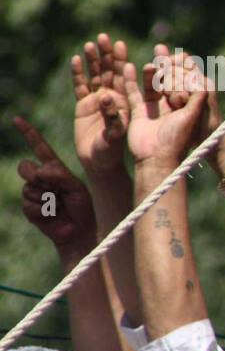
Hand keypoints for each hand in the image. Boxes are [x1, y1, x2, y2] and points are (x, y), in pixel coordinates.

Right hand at [14, 117, 95, 249]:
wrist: (80, 231)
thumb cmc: (82, 207)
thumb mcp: (76, 187)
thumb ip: (59, 176)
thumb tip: (40, 170)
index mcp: (54, 169)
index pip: (40, 148)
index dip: (28, 133)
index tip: (17, 120)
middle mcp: (41, 179)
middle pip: (25, 167)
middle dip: (36, 176)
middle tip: (53, 188)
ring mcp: (33, 193)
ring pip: (28, 188)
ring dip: (47, 198)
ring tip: (60, 205)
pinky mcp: (30, 209)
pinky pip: (29, 205)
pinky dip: (44, 210)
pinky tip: (53, 214)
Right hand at [71, 34, 130, 177]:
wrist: (99, 163)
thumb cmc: (114, 152)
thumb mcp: (118, 135)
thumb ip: (114, 118)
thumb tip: (107, 99)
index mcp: (129, 102)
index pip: (129, 78)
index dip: (126, 62)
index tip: (123, 45)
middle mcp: (115, 98)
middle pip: (112, 72)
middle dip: (108, 55)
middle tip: (105, 38)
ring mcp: (99, 100)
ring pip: (96, 76)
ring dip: (94, 60)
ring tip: (91, 44)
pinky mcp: (84, 105)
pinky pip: (81, 87)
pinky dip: (78, 74)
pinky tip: (76, 60)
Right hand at [125, 49, 209, 169]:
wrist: (157, 158)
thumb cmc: (177, 139)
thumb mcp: (191, 116)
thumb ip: (198, 97)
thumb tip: (203, 79)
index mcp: (185, 105)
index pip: (185, 81)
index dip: (183, 68)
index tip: (180, 56)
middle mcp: (170, 105)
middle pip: (168, 79)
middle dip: (166, 65)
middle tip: (162, 50)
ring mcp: (154, 108)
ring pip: (151, 84)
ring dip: (151, 72)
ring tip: (152, 63)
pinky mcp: (138, 112)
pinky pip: (132, 93)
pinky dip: (129, 80)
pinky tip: (127, 68)